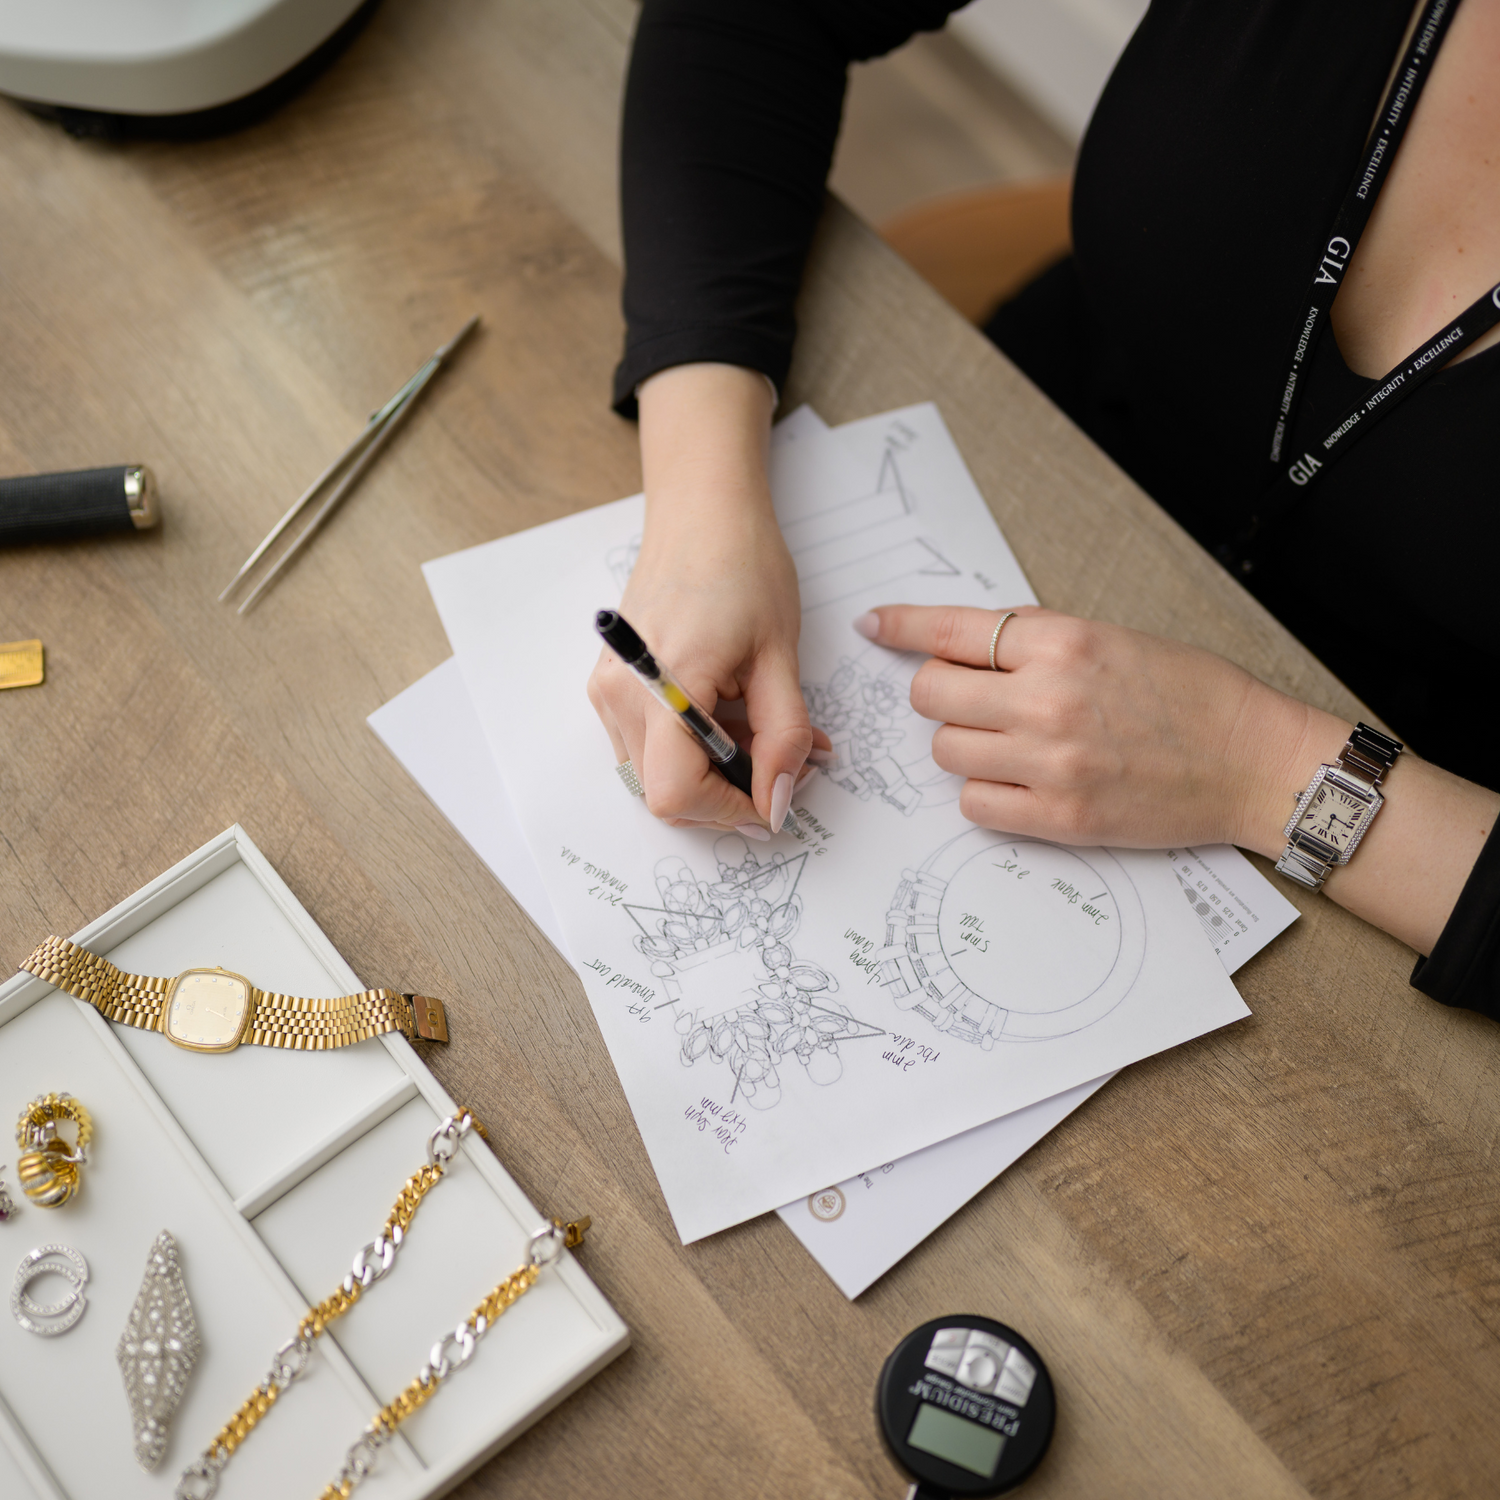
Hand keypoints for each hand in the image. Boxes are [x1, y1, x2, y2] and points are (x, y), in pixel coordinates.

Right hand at [588, 364, 823, 835]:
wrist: (702, 511)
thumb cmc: (743, 567)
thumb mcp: (779, 657)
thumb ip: (784, 736)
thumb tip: (778, 800)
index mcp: (662, 687)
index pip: (677, 794)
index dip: (730, 810)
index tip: (775, 798)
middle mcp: (618, 696)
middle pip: (665, 794)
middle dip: (728, 793)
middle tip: (784, 764)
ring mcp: (607, 691)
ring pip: (658, 773)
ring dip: (715, 772)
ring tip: (767, 733)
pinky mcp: (611, 684)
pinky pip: (650, 744)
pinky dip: (694, 748)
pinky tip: (735, 716)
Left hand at [857, 603, 1344, 853]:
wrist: (1251, 761)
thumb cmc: (1191, 695)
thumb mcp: (1113, 637)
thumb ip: (1037, 639)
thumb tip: (966, 644)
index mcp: (1062, 642)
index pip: (952, 630)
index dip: (902, 626)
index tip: (875, 627)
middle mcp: (1047, 699)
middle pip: (931, 695)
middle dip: (941, 693)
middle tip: (971, 698)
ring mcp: (1049, 763)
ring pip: (945, 750)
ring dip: (964, 744)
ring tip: (1012, 742)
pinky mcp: (1059, 817)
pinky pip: (973, 804)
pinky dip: (984, 792)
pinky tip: (1019, 781)